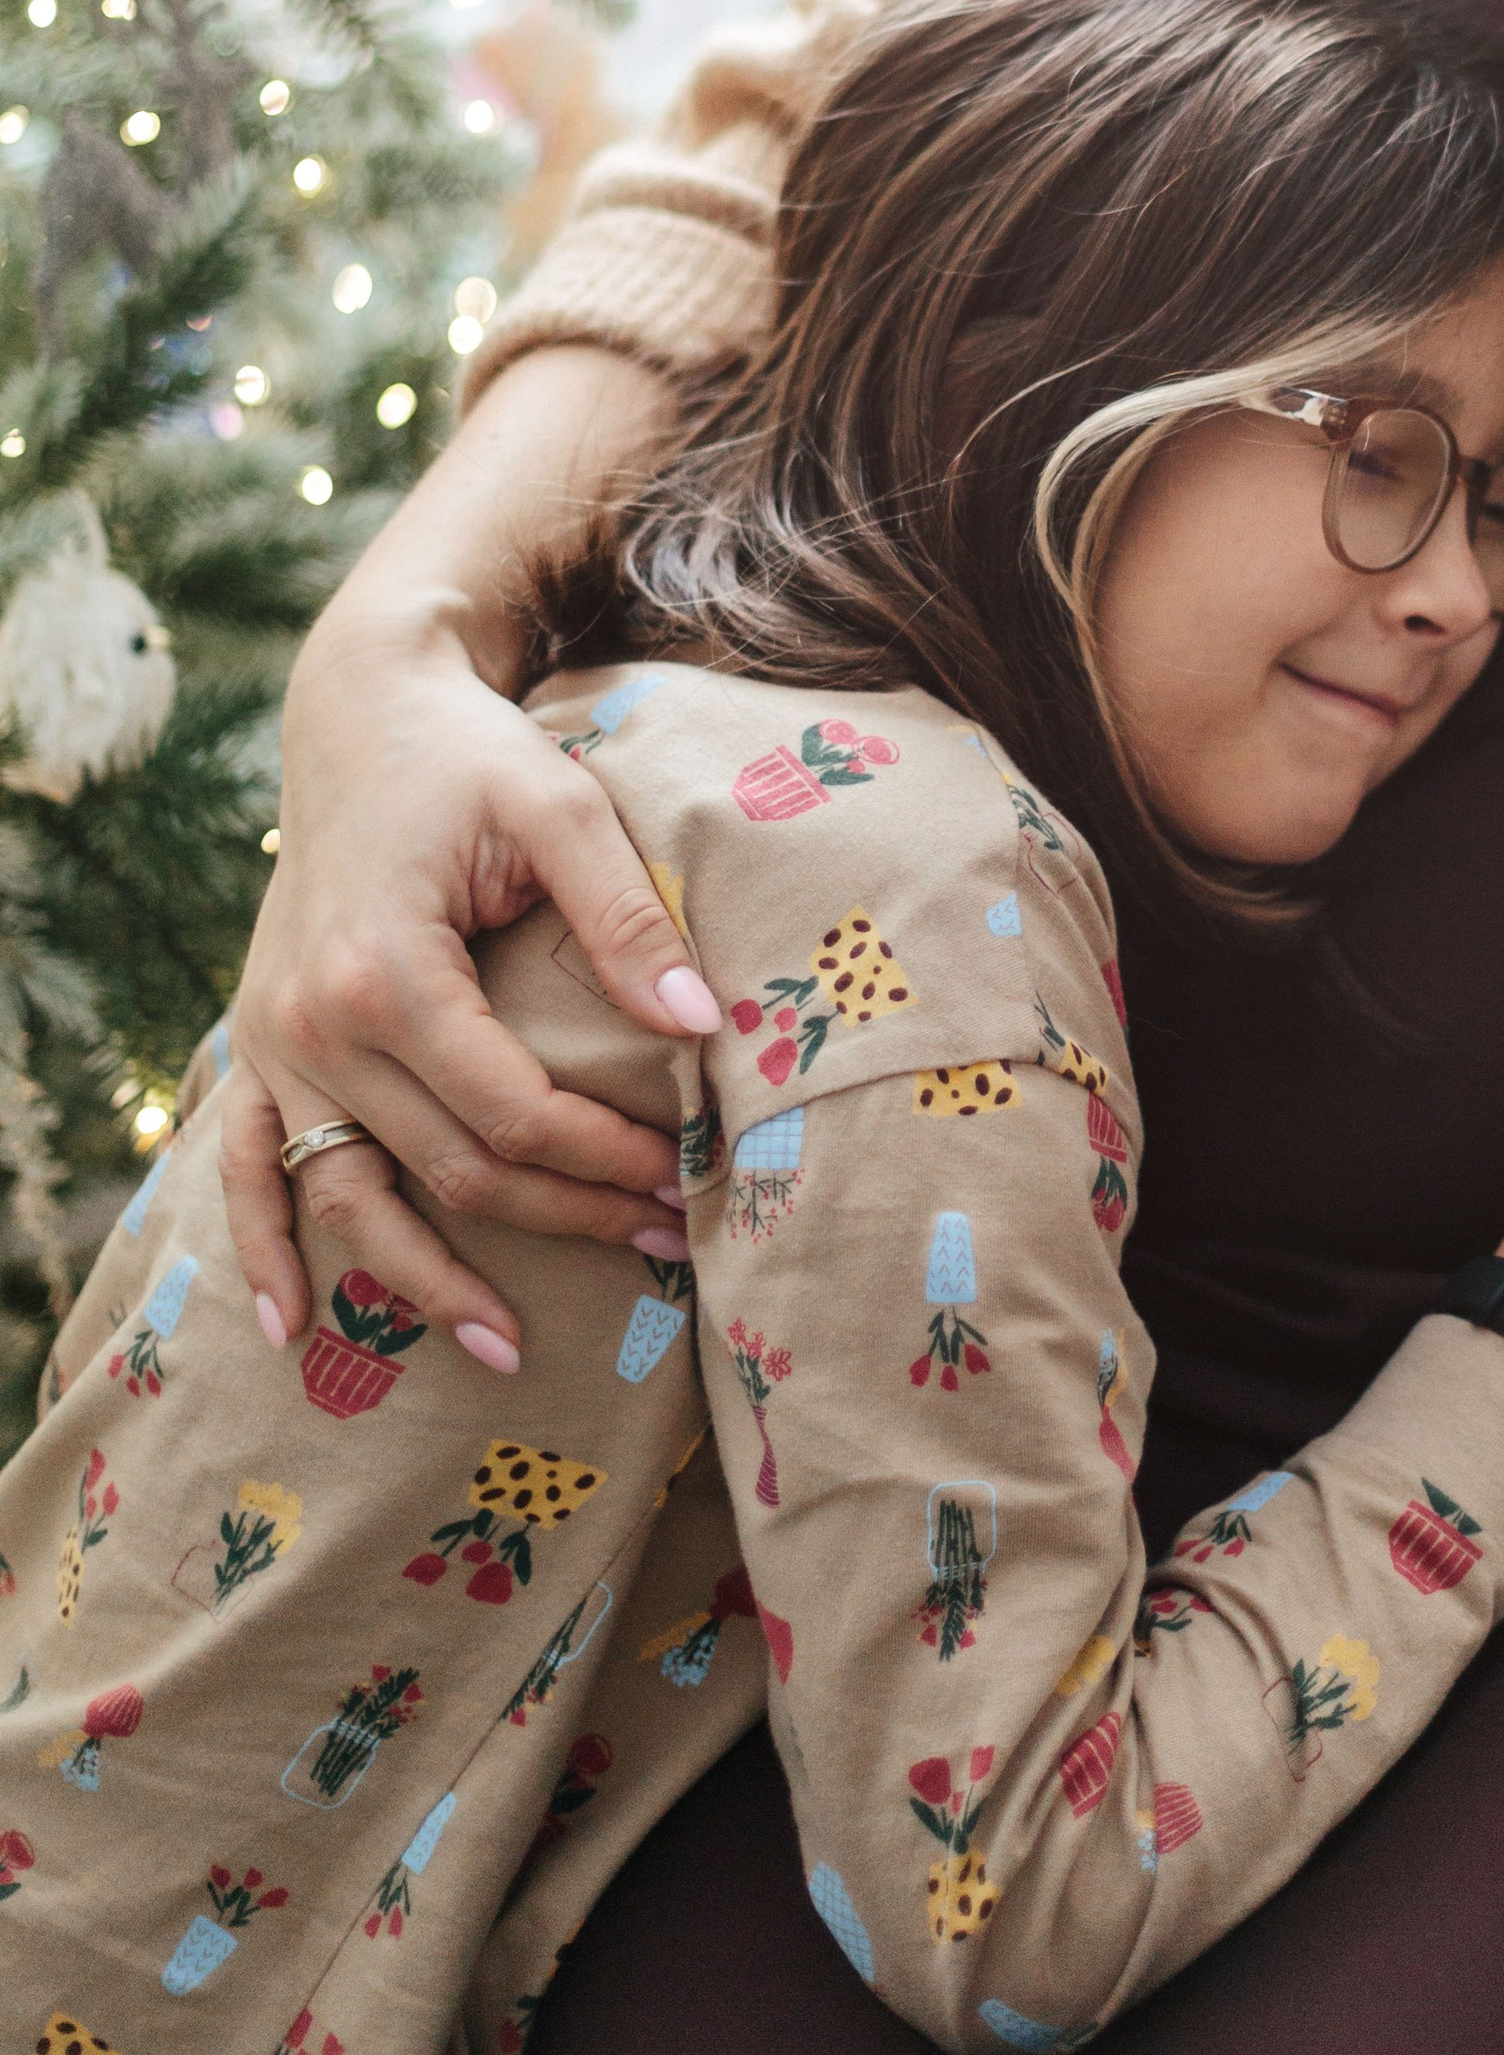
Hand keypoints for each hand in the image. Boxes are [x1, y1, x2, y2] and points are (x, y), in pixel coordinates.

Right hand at [219, 599, 710, 1365]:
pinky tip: (291, 1327)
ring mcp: (274, 1041)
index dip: (602, 1158)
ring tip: (512, 1348)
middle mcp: (315, 1024)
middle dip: (560, 1216)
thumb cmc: (472, 753)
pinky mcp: (258, 1040)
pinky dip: (263, 1249)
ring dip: (427, 1280)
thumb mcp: (560, 809)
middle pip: (448, 1166)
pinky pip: (250, 1168)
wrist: (361, 705)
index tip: (682, 1177)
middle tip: (656, 1241)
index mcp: (388, 973)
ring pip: (355, 1194)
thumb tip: (703, 1027)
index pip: (512, 1111)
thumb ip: (626, 920)